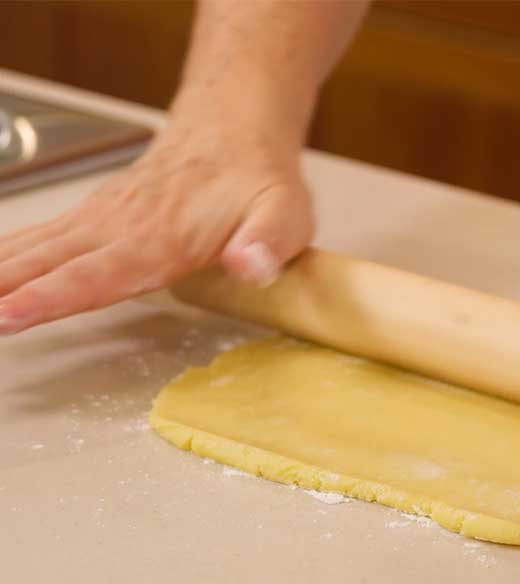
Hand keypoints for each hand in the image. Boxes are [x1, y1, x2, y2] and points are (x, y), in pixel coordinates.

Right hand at [0, 117, 313, 334]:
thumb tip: (250, 266)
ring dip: (0, 271)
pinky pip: (44, 235)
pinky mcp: (99, 213)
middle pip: (52, 262)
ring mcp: (106, 217)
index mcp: (162, 239)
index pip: (98, 274)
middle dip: (6, 288)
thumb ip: (267, 244)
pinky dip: (9, 251)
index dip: (53, 297)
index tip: (11, 313)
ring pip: (39, 246)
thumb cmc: (259, 179)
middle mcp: (124, 227)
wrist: (235, 127)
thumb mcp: (284, 215)